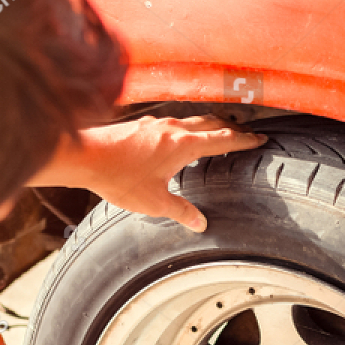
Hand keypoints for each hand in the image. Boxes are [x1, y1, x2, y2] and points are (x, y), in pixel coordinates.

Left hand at [36, 115, 266, 231]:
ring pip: (192, 120)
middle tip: (245, 133)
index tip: (260, 139)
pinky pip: (174, 123)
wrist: (85, 155)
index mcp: (184, 145)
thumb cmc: (119, 177)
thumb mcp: (155, 202)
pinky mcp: (142, 125)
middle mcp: (174, 129)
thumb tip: (200, 223)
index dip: (244, 140)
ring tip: (218, 130)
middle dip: (231, 128)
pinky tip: (180, 136)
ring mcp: (157, 124)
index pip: (224, 139)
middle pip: (212, 123)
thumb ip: (181, 211)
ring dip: (209, 124)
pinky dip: (187, 127)